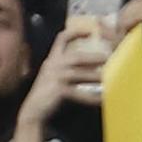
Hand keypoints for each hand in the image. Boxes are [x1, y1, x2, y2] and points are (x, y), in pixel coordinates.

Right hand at [16, 25, 106, 141]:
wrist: (33, 109)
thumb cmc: (47, 93)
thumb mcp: (55, 75)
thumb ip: (70, 69)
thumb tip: (93, 67)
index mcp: (53, 59)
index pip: (62, 38)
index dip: (76, 33)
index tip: (90, 31)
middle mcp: (53, 65)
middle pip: (76, 57)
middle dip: (93, 57)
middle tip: (107, 58)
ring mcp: (55, 77)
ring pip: (78, 74)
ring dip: (94, 76)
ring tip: (107, 78)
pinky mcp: (58, 90)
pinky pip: (78, 93)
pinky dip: (90, 97)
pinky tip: (101, 99)